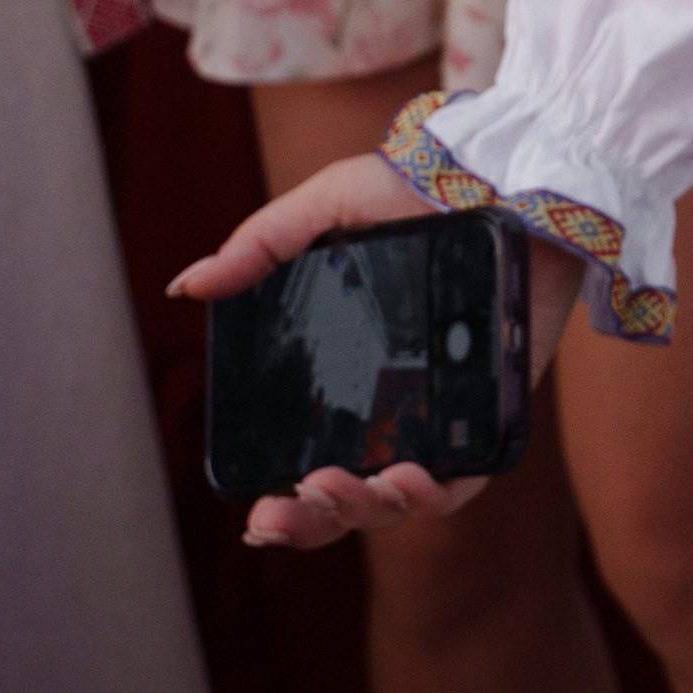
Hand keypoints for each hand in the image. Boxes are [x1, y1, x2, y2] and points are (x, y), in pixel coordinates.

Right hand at [169, 151, 581, 551]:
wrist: (505, 170)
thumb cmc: (417, 186)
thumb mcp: (331, 206)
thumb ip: (262, 244)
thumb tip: (187, 284)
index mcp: (350, 376)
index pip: (309, 459)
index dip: (285, 503)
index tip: (257, 514)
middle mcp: (396, 406)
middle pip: (351, 496)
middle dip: (312, 521)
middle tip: (280, 513)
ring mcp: (447, 412)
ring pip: (404, 498)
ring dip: (365, 509)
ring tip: (337, 487)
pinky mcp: (495, 409)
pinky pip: (468, 475)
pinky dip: (435, 492)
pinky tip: (408, 478)